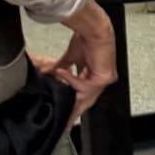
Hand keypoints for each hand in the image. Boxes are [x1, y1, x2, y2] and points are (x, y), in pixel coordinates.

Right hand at [51, 0, 117, 119]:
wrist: (94, 30)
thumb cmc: (86, 39)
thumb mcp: (71, 57)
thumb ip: (61, 68)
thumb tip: (50, 74)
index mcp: (94, 75)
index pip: (84, 94)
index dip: (75, 105)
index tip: (66, 117)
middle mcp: (101, 79)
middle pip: (87, 100)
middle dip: (74, 111)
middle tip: (65, 124)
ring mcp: (104, 79)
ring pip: (86, 96)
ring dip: (70, 95)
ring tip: (58, 92)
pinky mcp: (105, 77)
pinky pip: (85, 86)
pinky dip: (72, 80)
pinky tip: (62, 73)